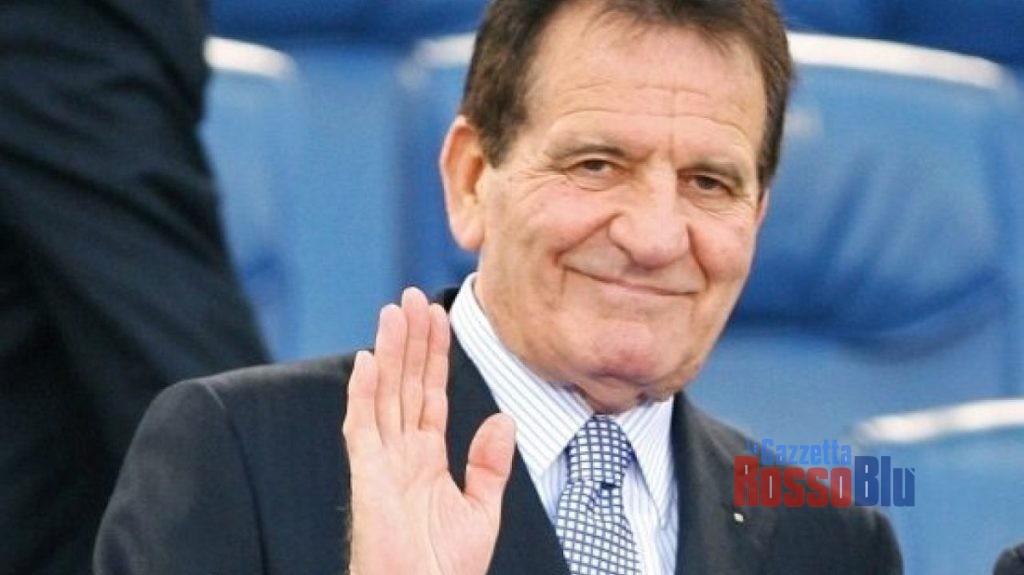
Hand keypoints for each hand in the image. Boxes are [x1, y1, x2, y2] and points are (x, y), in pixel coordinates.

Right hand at [343, 287, 515, 574]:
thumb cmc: (445, 569)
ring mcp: (382, 462)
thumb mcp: (481, 510)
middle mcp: (401, 452)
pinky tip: (368, 360)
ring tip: (394, 310)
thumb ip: (489, 464)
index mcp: (427, 458)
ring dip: (389, 352)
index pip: (431, 394)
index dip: (434, 355)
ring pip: (385, 394)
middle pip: (406, 384)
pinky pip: (363, 428)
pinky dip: (363, 394)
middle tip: (411, 296)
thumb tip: (504, 418)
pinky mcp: (368, 478)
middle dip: (410, 340)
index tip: (438, 317)